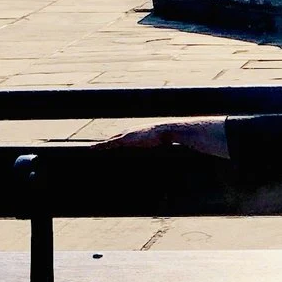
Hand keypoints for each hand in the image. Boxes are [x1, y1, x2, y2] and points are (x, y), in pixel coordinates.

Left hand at [100, 119, 229, 158]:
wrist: (174, 131)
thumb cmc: (176, 138)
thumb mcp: (174, 144)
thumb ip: (178, 147)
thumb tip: (191, 150)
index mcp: (144, 134)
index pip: (130, 137)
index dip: (121, 141)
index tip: (115, 145)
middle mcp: (135, 132)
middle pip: (118, 137)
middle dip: (109, 142)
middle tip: (97, 147)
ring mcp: (130, 135)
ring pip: (112, 141)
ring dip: (102, 145)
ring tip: (90, 149)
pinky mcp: (128, 139)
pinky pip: (111, 144)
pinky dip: (101, 146)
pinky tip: (92, 149)